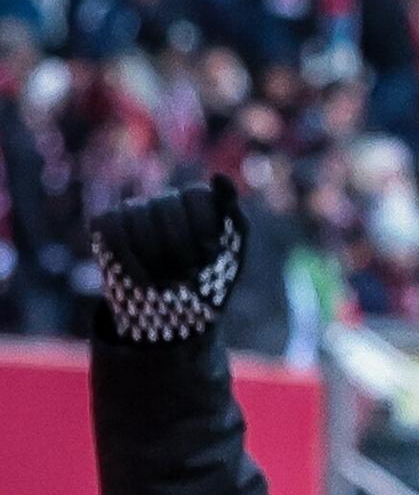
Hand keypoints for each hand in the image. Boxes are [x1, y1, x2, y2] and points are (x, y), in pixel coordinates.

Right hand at [90, 175, 244, 342]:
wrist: (176, 318)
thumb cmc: (211, 283)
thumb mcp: (234, 254)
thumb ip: (235, 216)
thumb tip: (220, 177)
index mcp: (199, 202)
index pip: (195, 196)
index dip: (202, 229)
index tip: (210, 256)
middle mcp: (165, 201)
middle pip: (166, 206)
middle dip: (179, 248)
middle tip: (188, 274)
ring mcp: (134, 210)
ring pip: (137, 217)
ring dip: (154, 257)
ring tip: (168, 281)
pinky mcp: (107, 225)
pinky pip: (112, 229)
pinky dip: (128, 259)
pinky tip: (143, 280)